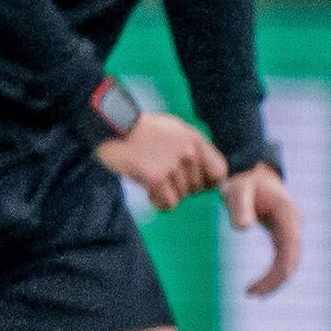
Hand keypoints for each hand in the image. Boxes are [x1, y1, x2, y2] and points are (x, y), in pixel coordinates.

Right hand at [95, 107, 227, 208]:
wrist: (111, 126)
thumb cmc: (140, 129)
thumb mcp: (174, 129)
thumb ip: (192, 147)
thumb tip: (209, 172)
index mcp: (195, 139)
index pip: (219, 171)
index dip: (209, 182)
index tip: (196, 184)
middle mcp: (188, 152)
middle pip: (198, 188)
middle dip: (182, 189)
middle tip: (164, 180)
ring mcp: (173, 164)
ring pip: (182, 197)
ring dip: (166, 194)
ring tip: (151, 180)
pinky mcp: (156, 177)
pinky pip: (169, 203)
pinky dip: (158, 202)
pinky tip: (148, 191)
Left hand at [224, 164, 302, 297]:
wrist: (252, 171)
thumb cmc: (244, 180)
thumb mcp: (237, 190)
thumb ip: (239, 207)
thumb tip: (242, 229)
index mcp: (287, 215)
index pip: (289, 252)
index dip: (276, 273)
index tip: (256, 287)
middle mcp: (294, 224)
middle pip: (292, 261)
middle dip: (275, 281)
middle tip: (250, 295)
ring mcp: (290, 229)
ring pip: (289, 262)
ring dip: (275, 280)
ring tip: (252, 293)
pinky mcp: (283, 233)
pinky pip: (283, 258)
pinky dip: (274, 272)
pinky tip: (258, 283)